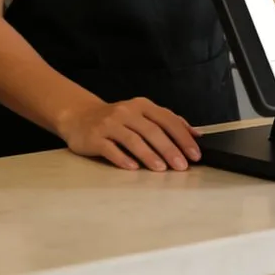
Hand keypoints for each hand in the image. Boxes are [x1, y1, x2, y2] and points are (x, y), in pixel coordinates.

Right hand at [57, 97, 201, 171]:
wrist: (79, 116)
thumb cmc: (117, 119)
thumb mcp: (142, 114)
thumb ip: (167, 122)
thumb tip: (195, 134)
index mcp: (142, 105)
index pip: (167, 119)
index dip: (182, 136)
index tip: (194, 154)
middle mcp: (127, 112)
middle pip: (152, 130)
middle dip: (170, 149)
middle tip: (182, 166)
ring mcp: (110, 124)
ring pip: (133, 139)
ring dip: (149, 155)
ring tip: (161, 169)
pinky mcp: (95, 137)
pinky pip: (111, 148)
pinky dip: (123, 158)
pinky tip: (133, 168)